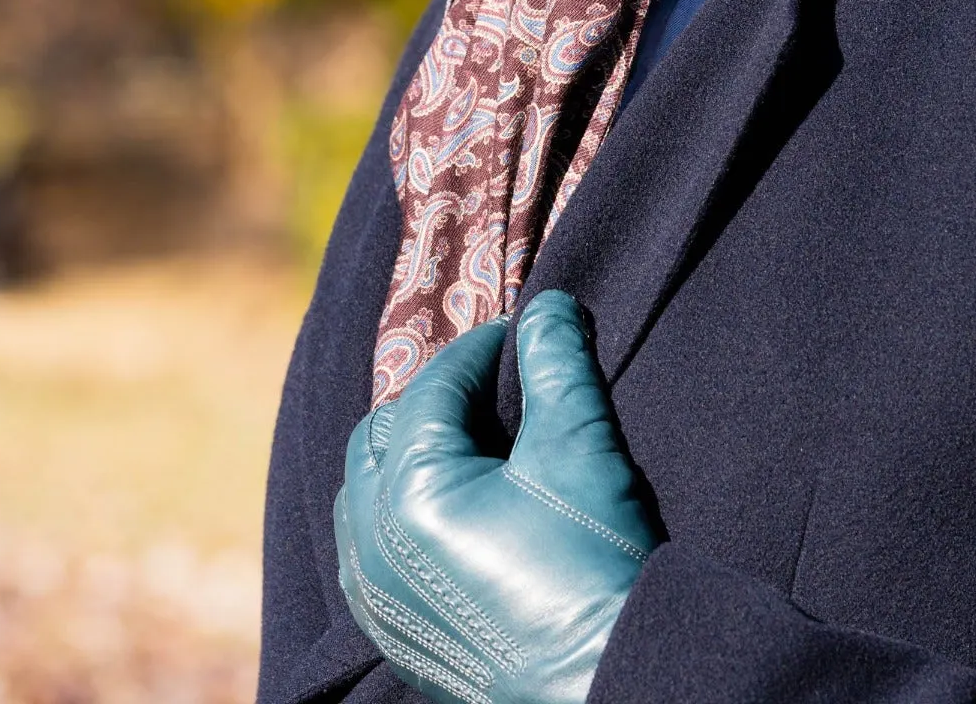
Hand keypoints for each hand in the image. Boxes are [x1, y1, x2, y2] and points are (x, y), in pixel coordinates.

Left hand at [334, 289, 659, 703]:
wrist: (609, 678)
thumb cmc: (596, 565)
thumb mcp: (581, 446)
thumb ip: (557, 364)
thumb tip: (549, 308)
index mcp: (407, 493)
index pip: (433, 389)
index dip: (481, 352)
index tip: (521, 335)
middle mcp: (369, 544)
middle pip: (383, 435)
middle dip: (435, 402)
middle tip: (496, 390)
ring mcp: (373, 596)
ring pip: (366, 492)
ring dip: (408, 456)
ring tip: (474, 444)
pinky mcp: (391, 633)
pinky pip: (369, 551)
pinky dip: (399, 514)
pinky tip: (453, 507)